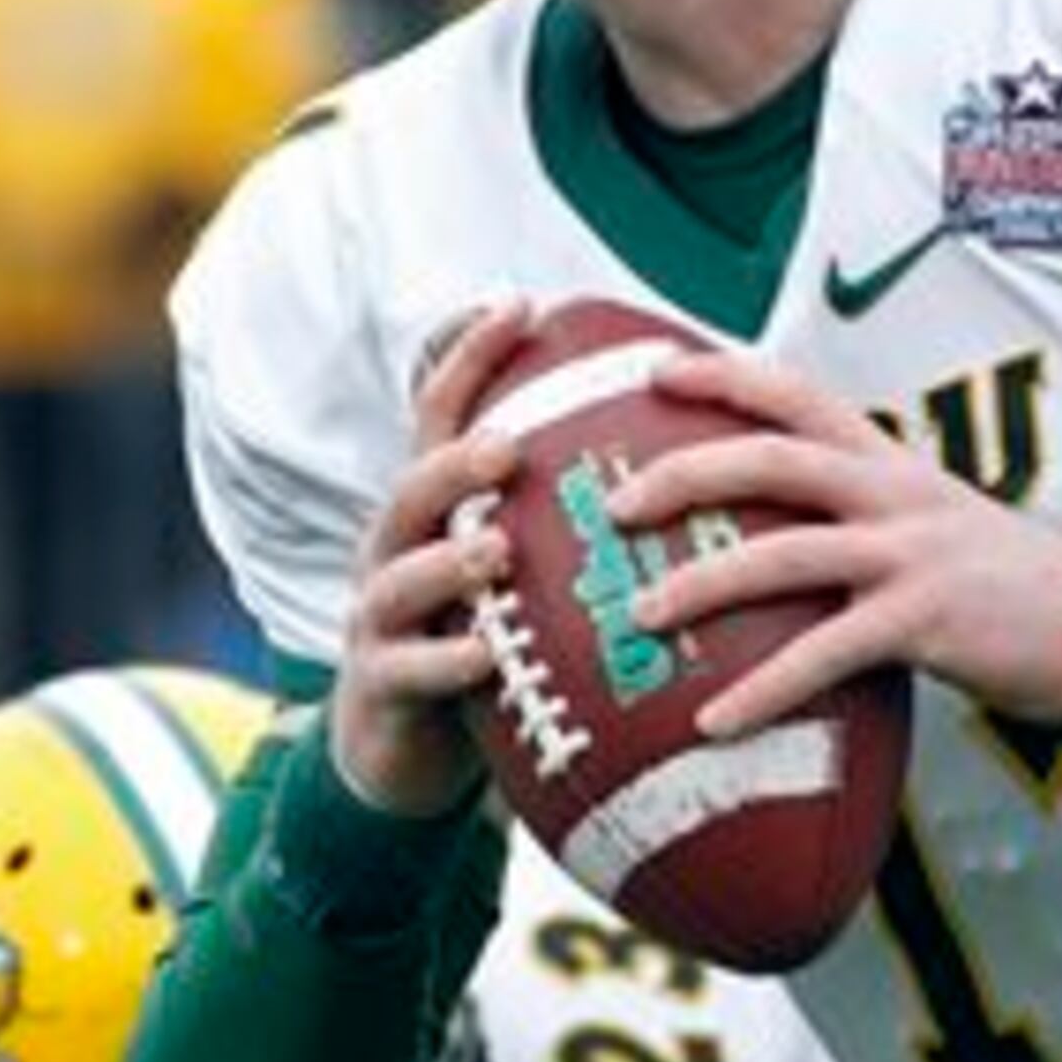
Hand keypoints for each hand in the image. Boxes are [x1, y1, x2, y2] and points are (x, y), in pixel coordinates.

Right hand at [326, 302, 530, 815]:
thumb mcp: (519, 574)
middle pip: (413, 490)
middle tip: (509, 447)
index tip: (520, 304)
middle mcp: (395, 552)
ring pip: (400, 577)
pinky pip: (407, 671)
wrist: (404, 757)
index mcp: (433, 514)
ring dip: (448, 563)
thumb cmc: (484, 648)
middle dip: (457, 463)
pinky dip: (445, 661)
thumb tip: (682, 452)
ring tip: (496, 552)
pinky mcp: (379, 690)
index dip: (471, 359)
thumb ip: (566, 518)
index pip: (441, 417)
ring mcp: (379, 620)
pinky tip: (483, 655)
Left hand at [606, 352, 1061, 736]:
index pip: (794, 394)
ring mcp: (909, 554)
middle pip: (770, 458)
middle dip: (684, 471)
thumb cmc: (1012, 585)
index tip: (649, 369)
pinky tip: (713, 723)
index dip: (720, 374)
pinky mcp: (924, 621)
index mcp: (890, 464)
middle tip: (613, 503)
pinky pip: (822, 656)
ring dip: (702, 584)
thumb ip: (864, 520)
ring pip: (783, 553)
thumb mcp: (935, 525)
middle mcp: (893, 494)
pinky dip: (762, 690)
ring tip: (638, 616)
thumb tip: (782, 543)